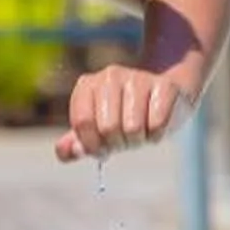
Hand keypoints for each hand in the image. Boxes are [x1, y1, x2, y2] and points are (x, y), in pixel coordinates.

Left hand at [55, 65, 184, 162]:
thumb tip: (64, 153)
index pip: (82, 122)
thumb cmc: (124, 118)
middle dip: (118, 143)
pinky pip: (156, 125)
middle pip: (108, 128)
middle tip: (125, 138)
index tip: (101, 148)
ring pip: (133, 128)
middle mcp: (110, 76)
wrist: (165, 99)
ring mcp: (138, 78)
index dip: (92, 144)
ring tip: (141, 130)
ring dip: (138, 140)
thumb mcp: (96, 130)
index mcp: (87, 84)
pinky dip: (156, 135)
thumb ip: (75, 144)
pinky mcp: (164, 86)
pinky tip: (156, 124)